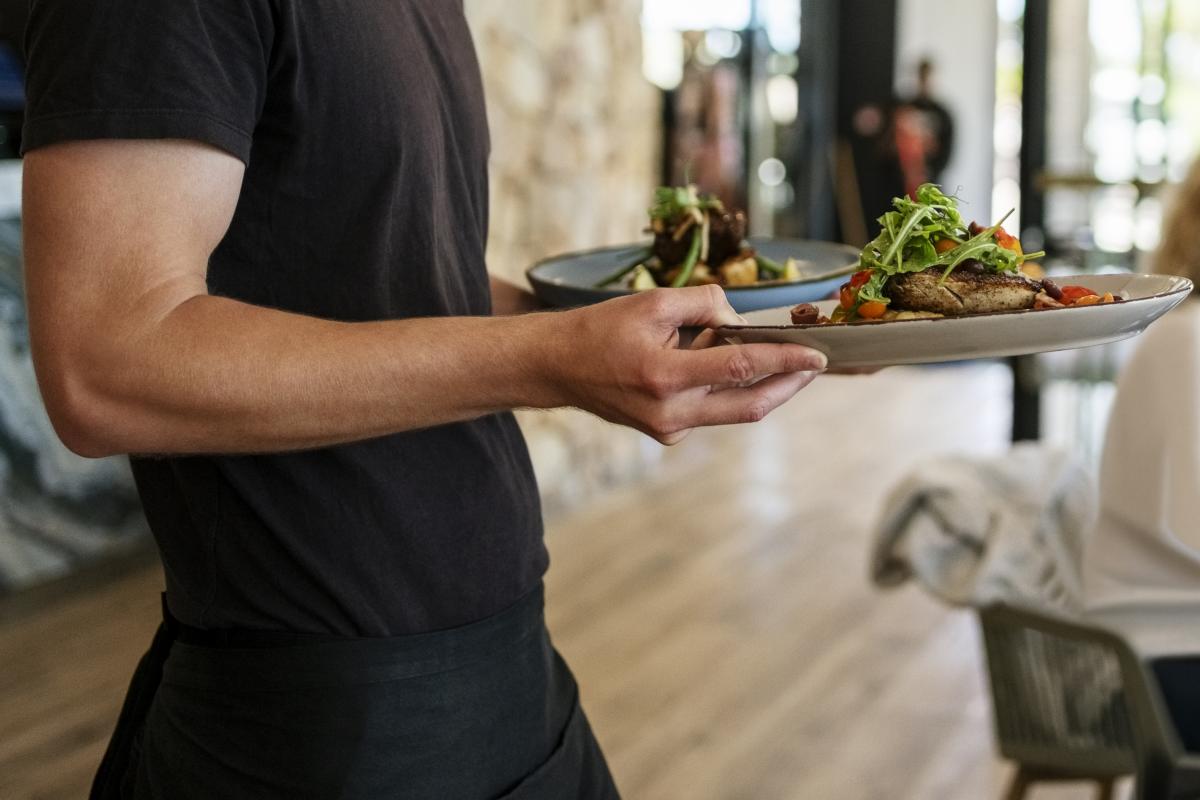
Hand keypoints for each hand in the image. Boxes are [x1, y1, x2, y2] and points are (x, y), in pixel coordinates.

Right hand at [547, 285, 826, 443]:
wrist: (558, 367)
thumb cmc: (601, 330)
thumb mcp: (653, 302)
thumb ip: (705, 304)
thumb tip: (740, 320)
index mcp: (665, 375)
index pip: (741, 367)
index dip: (785, 360)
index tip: (817, 356)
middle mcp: (671, 412)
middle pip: (750, 405)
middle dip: (788, 385)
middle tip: (813, 366)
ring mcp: (669, 429)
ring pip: (733, 411)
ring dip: (759, 385)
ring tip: (775, 357)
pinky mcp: (667, 434)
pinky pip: (710, 411)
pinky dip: (724, 388)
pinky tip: (717, 364)